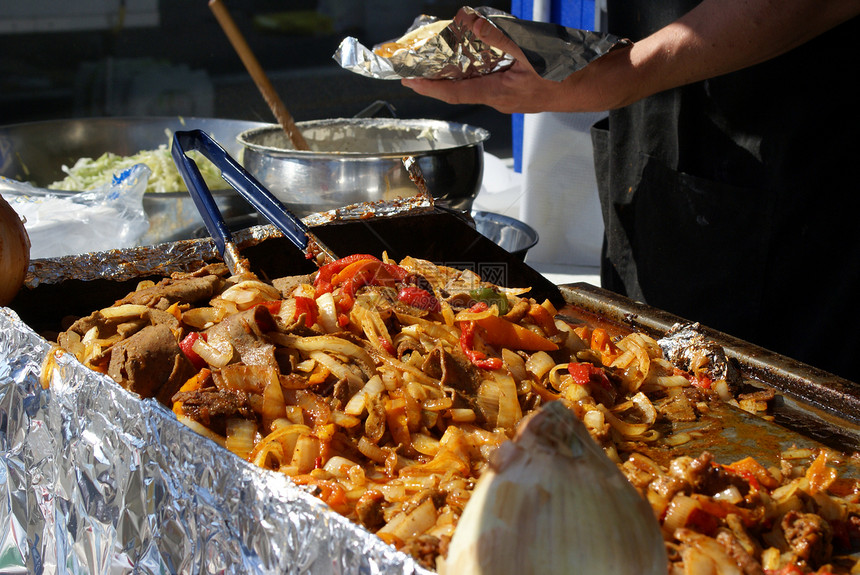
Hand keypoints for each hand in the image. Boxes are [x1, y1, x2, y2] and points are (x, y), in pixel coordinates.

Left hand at [400, 8, 633, 113]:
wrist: (604, 84)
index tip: (409, 82)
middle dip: (441, 78)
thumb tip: (472, 24)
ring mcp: (516, 94)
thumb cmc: (573, 75)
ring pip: (481, 82)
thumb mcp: (532, 51)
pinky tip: (483, 52)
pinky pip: (497, 77)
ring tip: (445, 57)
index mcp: (500, 94)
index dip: (430, 88)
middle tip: (421, 66)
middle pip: (464, 88)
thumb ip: (499, 38)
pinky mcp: (527, 87)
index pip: (455, 93)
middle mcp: (504, 98)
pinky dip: (485, 65)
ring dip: (462, 70)